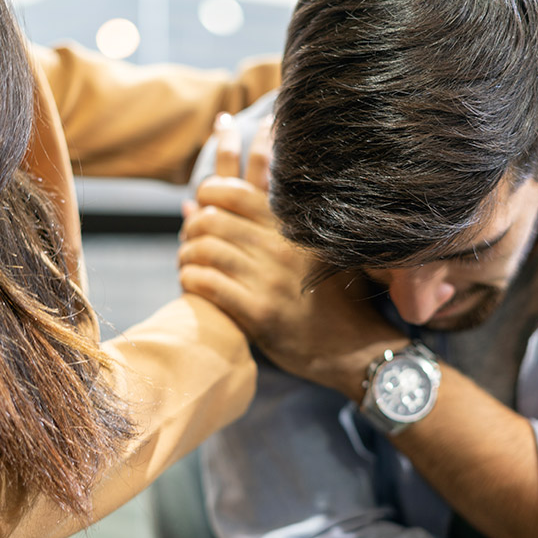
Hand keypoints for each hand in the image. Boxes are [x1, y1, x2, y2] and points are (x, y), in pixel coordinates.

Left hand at [179, 116, 403, 395]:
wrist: (351, 346)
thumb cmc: (324, 296)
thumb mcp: (303, 250)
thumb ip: (255, 221)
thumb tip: (194, 203)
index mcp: (292, 227)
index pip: (235, 192)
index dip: (208, 192)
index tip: (202, 204)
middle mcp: (282, 249)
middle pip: (213, 220)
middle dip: (191, 227)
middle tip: (189, 239)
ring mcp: (271, 280)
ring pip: (206, 250)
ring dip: (187, 255)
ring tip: (187, 263)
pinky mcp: (260, 312)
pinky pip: (209, 284)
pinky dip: (191, 279)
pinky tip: (192, 282)